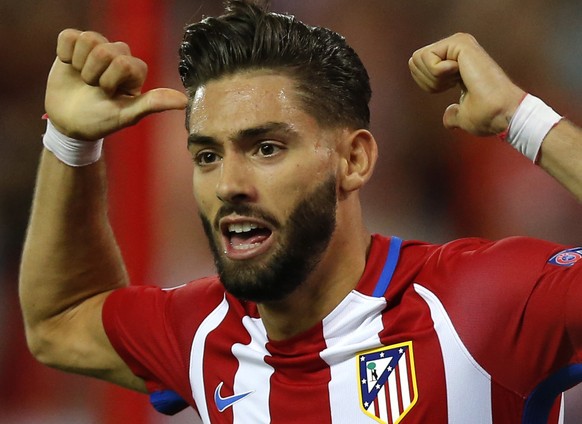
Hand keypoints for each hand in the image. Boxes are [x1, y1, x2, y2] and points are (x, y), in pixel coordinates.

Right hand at [45, 29, 187, 139]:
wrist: (69, 123)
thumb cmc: (101, 120)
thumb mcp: (127, 115)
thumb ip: (153, 103)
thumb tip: (184, 100)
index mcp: (134, 70)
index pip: (123, 63)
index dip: (110, 81)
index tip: (108, 95)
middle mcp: (118, 55)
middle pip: (105, 50)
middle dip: (95, 74)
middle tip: (94, 88)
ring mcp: (96, 48)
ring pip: (88, 39)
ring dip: (80, 64)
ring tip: (83, 79)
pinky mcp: (74, 45)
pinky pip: (69, 36)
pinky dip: (65, 54)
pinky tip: (69, 66)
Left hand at [409, 33, 524, 135]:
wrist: (501, 112)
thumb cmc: (487, 116)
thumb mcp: (464, 116)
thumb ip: (453, 114)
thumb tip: (449, 116)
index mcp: (456, 63)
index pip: (419, 68)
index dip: (428, 86)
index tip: (452, 91)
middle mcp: (456, 49)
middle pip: (414, 61)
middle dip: (427, 81)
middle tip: (454, 86)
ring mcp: (459, 42)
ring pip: (418, 58)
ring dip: (433, 79)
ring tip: (459, 81)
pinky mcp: (460, 42)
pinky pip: (427, 57)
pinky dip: (437, 74)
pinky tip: (460, 75)